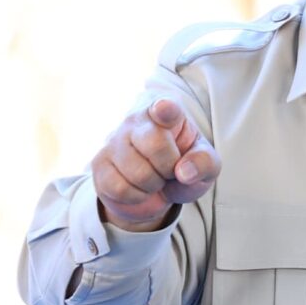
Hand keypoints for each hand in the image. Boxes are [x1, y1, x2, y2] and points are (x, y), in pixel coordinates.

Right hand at [93, 96, 221, 230]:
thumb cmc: (182, 165)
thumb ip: (204, 163)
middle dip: (169, 167)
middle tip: (170, 169)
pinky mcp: (99, 163)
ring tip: (154, 178)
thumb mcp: (205, 165)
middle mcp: (136, 119)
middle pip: (155, 145)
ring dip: (153, 185)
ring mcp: (114, 140)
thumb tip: (184, 172)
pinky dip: (136, 197)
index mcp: (166, 111)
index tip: (164, 109)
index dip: (164, 109)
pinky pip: (121, 189)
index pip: (164, 107)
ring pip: (138, 172)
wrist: (156, 188)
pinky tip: (139, 188)